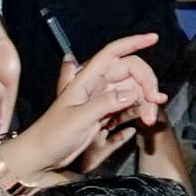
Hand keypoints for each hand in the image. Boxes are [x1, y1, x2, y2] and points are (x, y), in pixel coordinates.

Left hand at [10, 34, 164, 175]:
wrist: (40, 157)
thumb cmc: (52, 134)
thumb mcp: (78, 119)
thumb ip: (104, 104)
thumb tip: (131, 93)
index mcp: (87, 79)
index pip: (113, 53)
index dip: (134, 42)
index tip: (153, 38)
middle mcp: (97, 86)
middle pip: (130, 73)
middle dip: (146, 84)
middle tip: (154, 103)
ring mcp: (101, 101)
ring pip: (132, 92)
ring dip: (145, 102)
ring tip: (149, 119)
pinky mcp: (104, 117)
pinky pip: (128, 108)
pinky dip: (139, 111)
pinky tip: (144, 120)